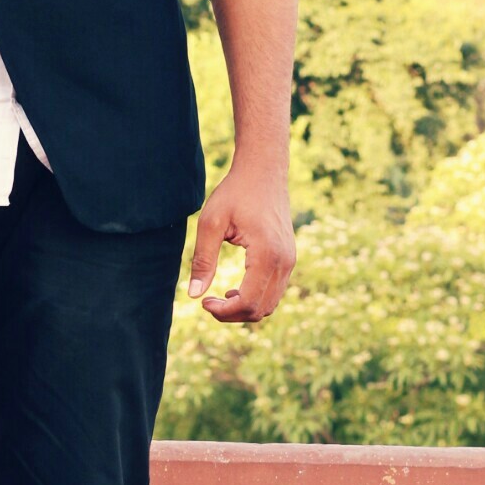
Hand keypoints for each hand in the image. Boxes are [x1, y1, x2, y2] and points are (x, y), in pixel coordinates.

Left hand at [187, 158, 296, 323]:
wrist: (264, 171)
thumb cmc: (235, 192)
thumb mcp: (211, 222)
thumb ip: (203, 259)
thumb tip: (194, 295)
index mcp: (266, 254)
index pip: (248, 301)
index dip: (224, 311)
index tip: (204, 302)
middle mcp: (284, 261)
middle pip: (260, 309)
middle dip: (232, 314)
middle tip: (208, 302)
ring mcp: (290, 260)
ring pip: (270, 305)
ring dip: (244, 308)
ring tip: (221, 296)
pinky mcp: (289, 258)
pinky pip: (275, 291)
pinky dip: (255, 298)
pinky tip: (235, 288)